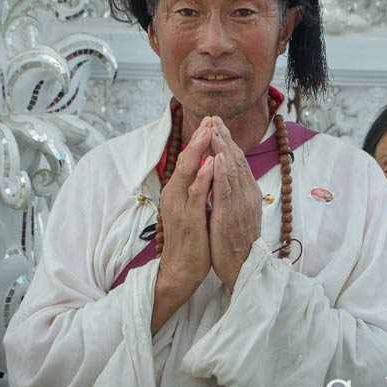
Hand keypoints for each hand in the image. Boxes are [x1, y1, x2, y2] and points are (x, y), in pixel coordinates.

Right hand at [152, 118, 213, 331]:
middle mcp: (176, 194)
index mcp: (178, 190)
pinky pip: (196, 194)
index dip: (200, 140)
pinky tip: (210, 163)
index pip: (189, 159)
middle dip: (200, 138)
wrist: (182, 268)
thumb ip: (196, 188)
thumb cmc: (191, 238)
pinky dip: (203, 177)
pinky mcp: (189, 218)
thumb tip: (205, 169)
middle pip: (187, 159)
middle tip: (210, 118)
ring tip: (209, 130)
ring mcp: (181, 205)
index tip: (211, 121)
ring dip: (199, 150)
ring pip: (189, 171)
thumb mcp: (193, 208)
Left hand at [209, 117, 261, 291]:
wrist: (243, 267)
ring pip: (231, 169)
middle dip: (224, 136)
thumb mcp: (237, 212)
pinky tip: (218, 156)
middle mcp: (247, 194)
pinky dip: (222, 170)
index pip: (237, 161)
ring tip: (214, 127)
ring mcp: (240, 203)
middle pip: (236, 159)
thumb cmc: (237, 242)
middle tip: (213, 117)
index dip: (227, 141)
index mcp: (247, 193)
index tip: (217, 124)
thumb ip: (234, 193)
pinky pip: (226, 188)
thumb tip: (226, 177)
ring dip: (222, 146)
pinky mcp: (230, 214)